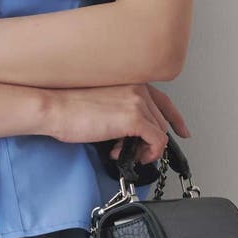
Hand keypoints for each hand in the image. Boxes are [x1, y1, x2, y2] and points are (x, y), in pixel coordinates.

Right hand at [46, 83, 191, 163]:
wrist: (55, 108)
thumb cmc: (68, 106)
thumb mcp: (101, 100)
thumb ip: (121, 108)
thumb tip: (130, 130)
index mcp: (129, 81)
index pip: (162, 100)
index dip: (175, 119)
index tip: (181, 131)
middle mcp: (137, 87)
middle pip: (161, 120)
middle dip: (150, 140)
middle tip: (134, 151)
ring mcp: (137, 101)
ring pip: (160, 132)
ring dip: (145, 148)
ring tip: (125, 152)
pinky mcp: (134, 118)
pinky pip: (157, 141)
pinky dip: (149, 153)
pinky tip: (134, 156)